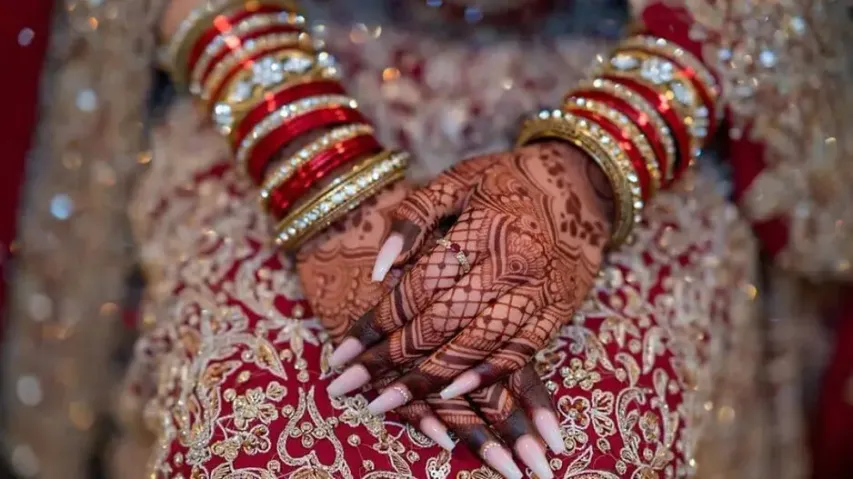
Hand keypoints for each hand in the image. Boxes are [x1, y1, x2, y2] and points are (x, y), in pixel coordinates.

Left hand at [297, 182, 564, 478]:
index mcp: (481, 229)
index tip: (340, 353)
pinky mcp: (558, 311)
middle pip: (439, 323)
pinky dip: (483, 375)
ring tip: (386, 404)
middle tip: (347, 387)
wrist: (584, 183)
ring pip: (474, 346)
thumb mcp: (458, 180)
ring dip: (427, 380)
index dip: (375, 323)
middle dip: (388, 360)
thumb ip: (414, 216)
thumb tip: (379, 270)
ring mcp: (538, 292)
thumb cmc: (509, 179)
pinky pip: (518, 353)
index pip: (416, 288)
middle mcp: (510, 264)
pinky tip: (449, 395)